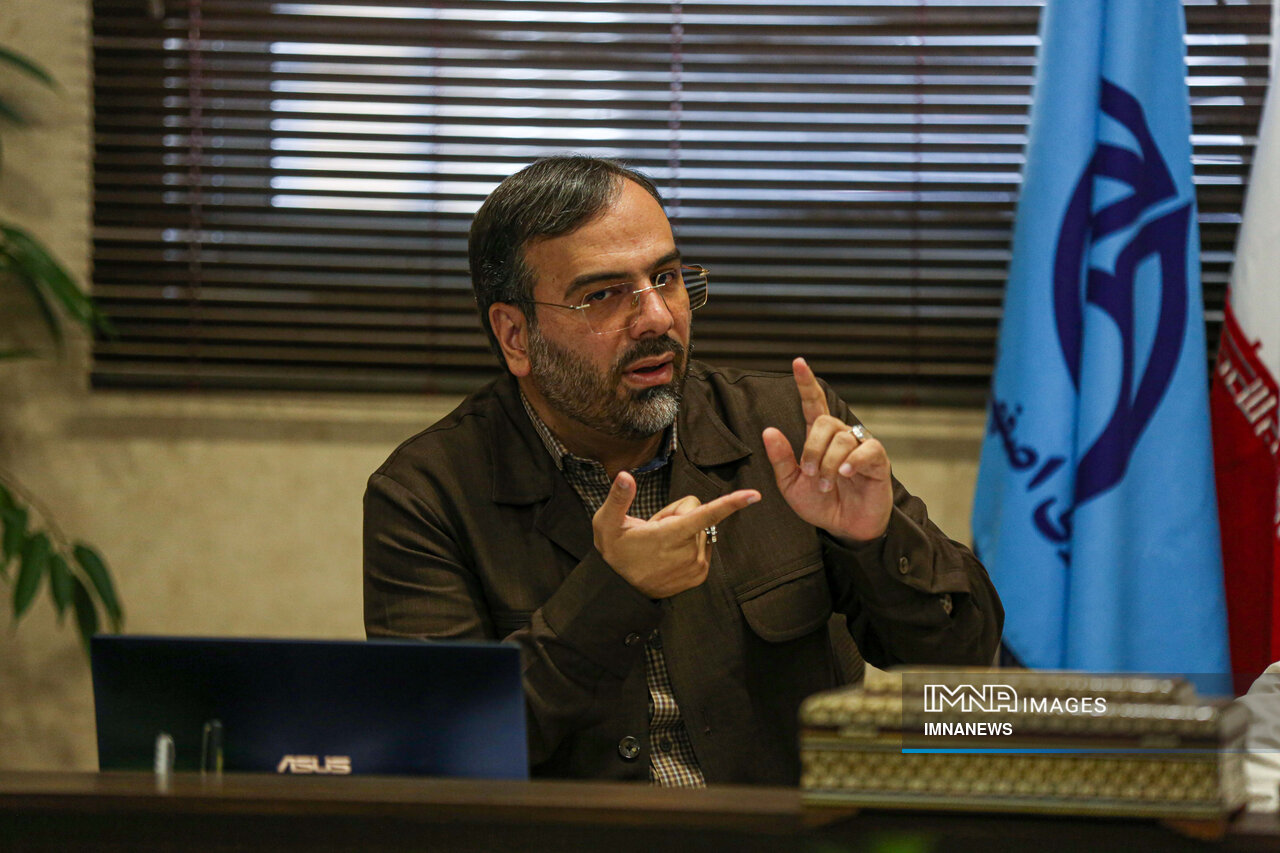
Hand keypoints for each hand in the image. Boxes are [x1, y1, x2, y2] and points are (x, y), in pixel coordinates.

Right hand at [593, 473, 760, 598]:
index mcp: (671, 535)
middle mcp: (689, 551)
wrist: (621, 589)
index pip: (706, 514)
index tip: (755, 495)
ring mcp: (696, 565)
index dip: (731, 503)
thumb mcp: (606, 523)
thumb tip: (623, 475)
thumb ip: (618, 498)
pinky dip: (688, 545)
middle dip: (678, 514)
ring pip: (702, 529)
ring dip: (684, 531)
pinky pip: (703, 545)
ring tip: (660, 544)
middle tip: (655, 529)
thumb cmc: (614, 552)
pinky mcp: (700, 575)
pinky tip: (669, 554)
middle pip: (698, 511)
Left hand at [762, 357, 892, 543]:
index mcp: (819, 438)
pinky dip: (852, 461)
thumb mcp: (791, 484)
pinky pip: (867, 450)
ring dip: (829, 465)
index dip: (806, 383)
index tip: (798, 362)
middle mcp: (841, 436)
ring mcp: (860, 446)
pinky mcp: (877, 460)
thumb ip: (781, 459)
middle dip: (812, 449)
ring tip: (825, 485)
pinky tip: (845, 474)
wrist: (844, 528)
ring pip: (843, 439)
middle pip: (825, 422)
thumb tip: (768, 430)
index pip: (813, 403)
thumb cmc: (820, 503)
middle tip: (810, 475)